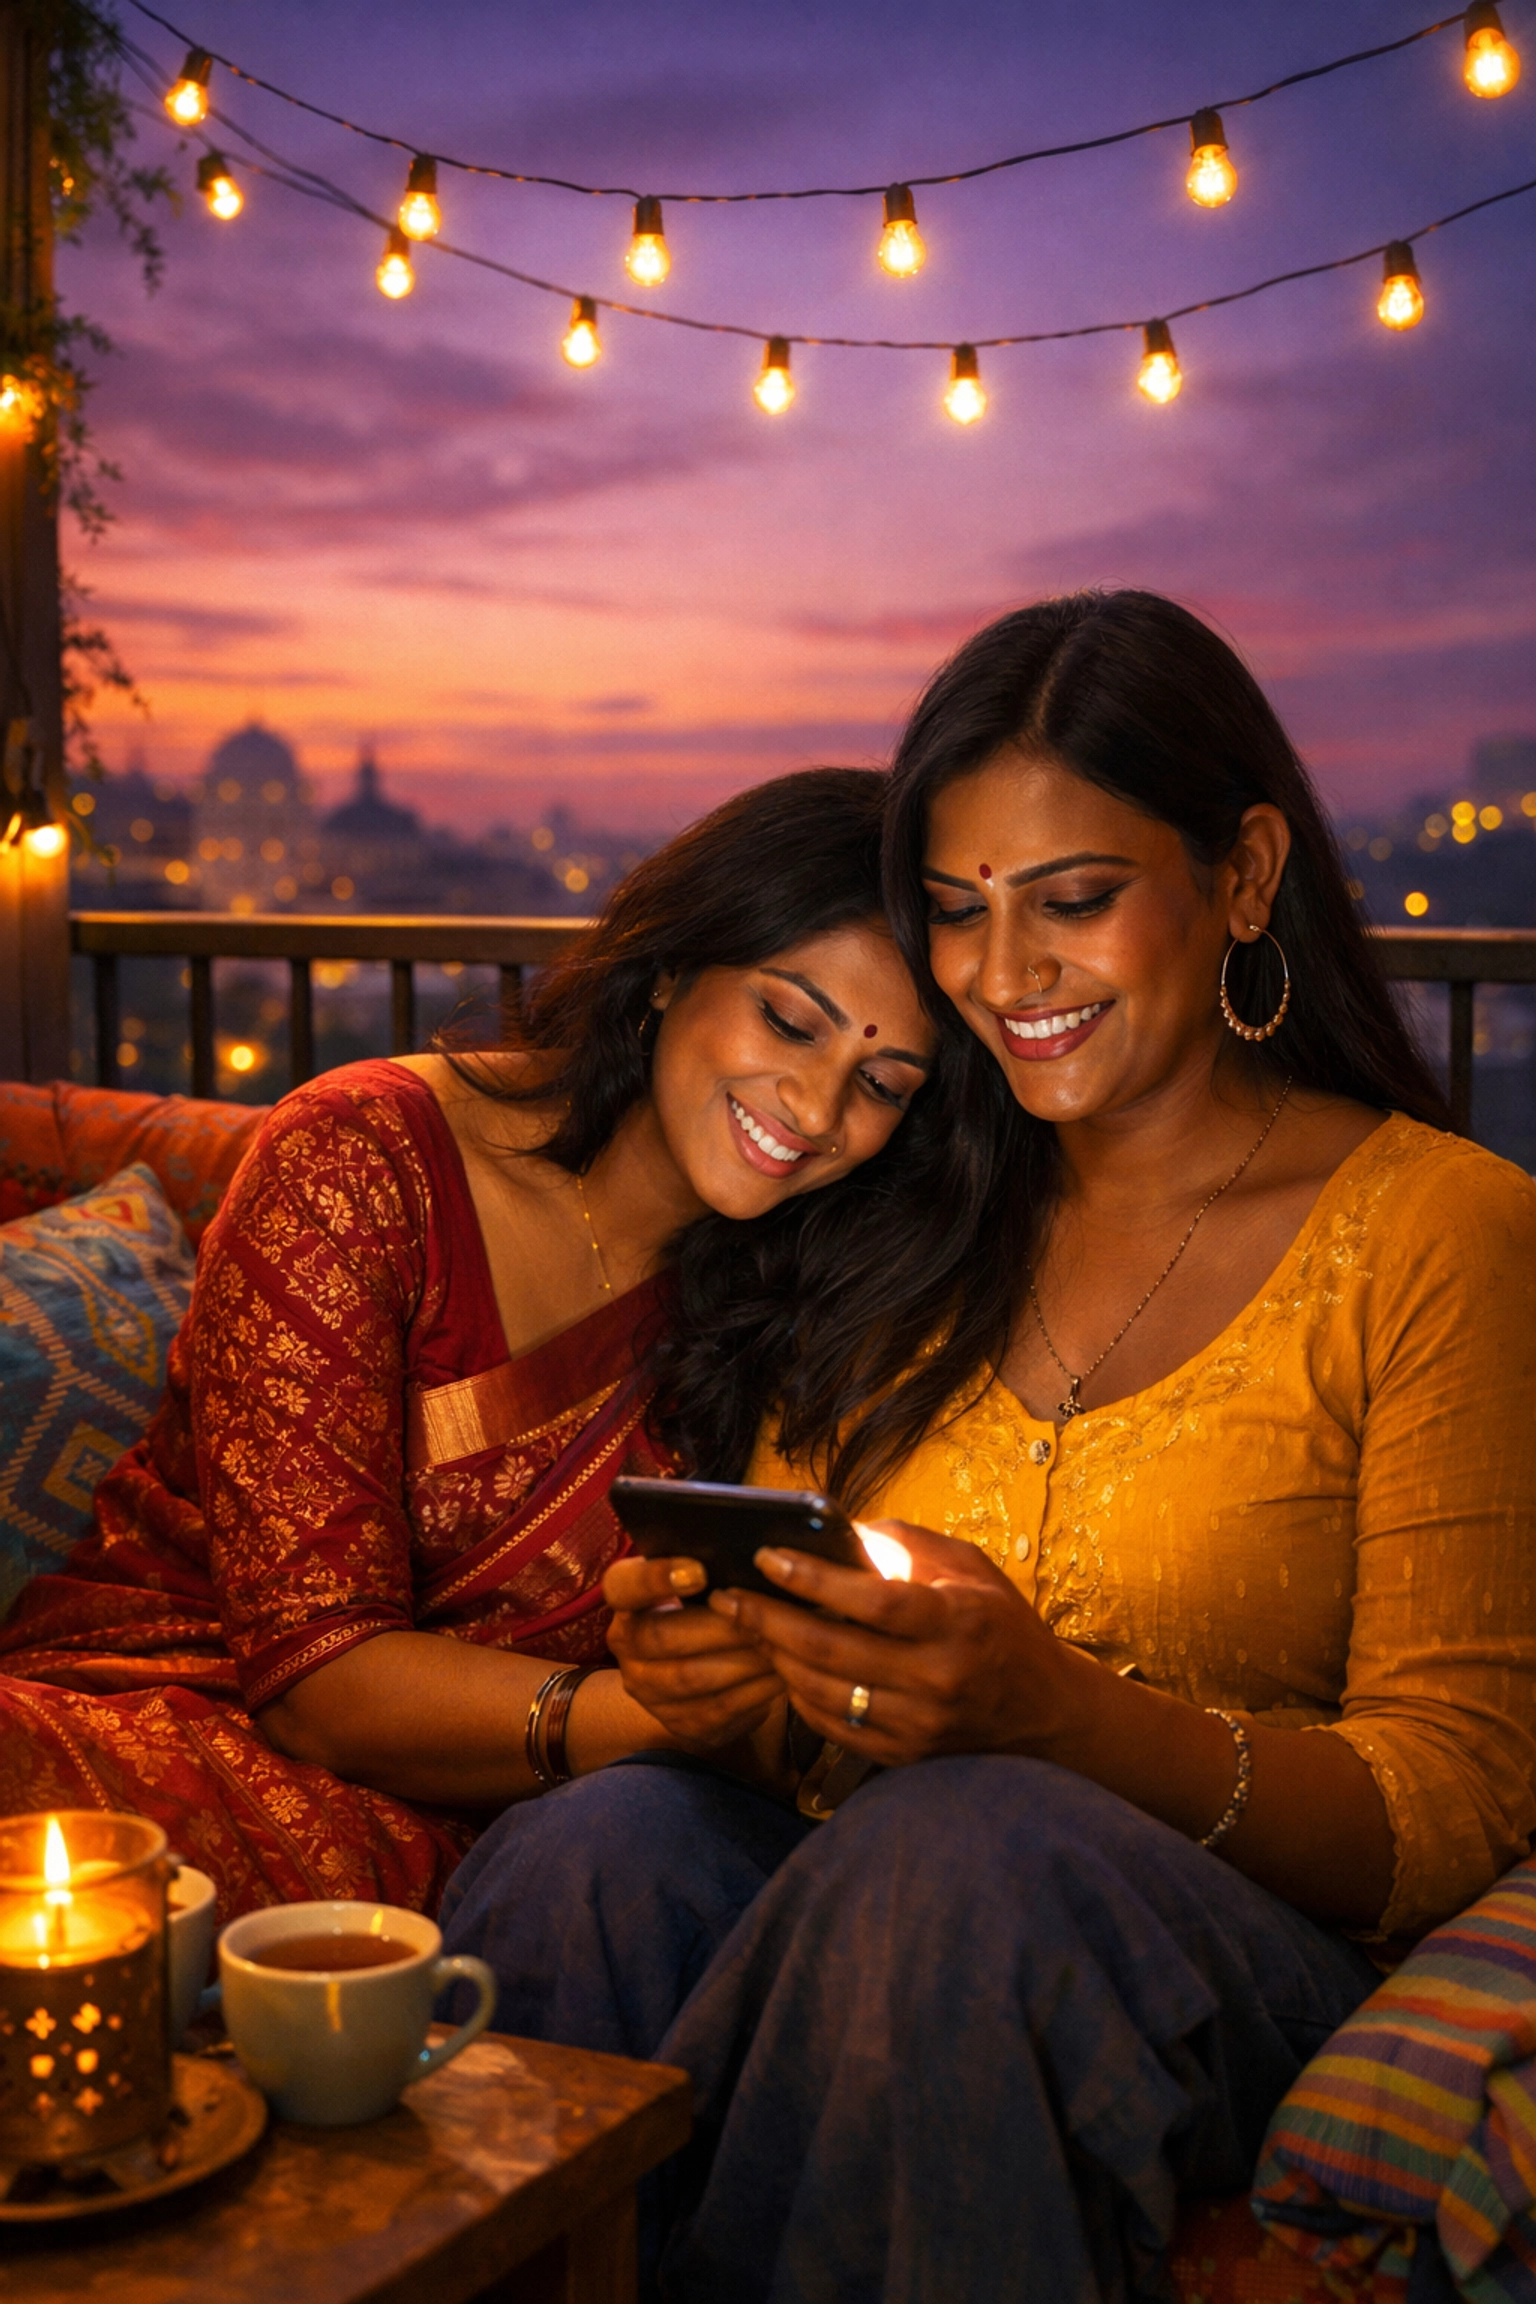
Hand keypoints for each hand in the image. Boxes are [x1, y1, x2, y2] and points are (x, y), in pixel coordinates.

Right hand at [604, 1554, 788, 1764]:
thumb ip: (716, 1565)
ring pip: (691, 1678)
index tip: (701, 1571)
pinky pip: (717, 1709)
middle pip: (660, 1637)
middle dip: (718, 1626)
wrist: (702, 1671)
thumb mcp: (704, 1579)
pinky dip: (754, 1690)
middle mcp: (626, 1645)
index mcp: (626, 1598)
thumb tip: (762, 1552)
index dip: (656, 1578)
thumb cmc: (711, 1605)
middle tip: (766, 1614)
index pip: (623, 1585)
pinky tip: (784, 1673)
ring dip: (741, 1659)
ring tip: (783, 1642)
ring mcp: (648, 1691)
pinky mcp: (680, 1723)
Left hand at [709, 1525, 1086, 1768]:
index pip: (874, 1602)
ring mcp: (919, 1724)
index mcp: (958, 1623)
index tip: (768, 1558)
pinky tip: (781, 1664)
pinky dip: (799, 1694)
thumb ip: (905, 1546)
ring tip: (745, 1625)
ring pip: (823, 1692)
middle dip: (767, 1619)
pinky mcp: (904, 1755)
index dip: (814, 1580)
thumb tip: (840, 1530)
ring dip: (774, 1656)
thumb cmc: (1001, 1625)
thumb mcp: (969, 1569)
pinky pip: (833, 1726)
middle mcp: (938, 1679)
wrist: (1043, 1712)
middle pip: (832, 1651)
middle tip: (727, 1595)